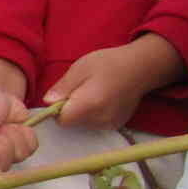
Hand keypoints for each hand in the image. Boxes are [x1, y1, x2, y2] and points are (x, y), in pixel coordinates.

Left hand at [45, 37, 181, 132]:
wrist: (141, 68)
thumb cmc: (109, 63)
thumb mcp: (80, 68)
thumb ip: (63, 87)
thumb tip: (46, 102)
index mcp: (90, 104)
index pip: (63, 120)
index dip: (57, 109)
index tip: (63, 95)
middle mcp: (101, 119)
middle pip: (72, 123)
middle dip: (69, 109)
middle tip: (80, 89)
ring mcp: (111, 124)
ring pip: (82, 124)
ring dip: (81, 112)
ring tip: (92, 92)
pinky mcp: (116, 125)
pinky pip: (94, 124)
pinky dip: (92, 114)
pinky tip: (101, 99)